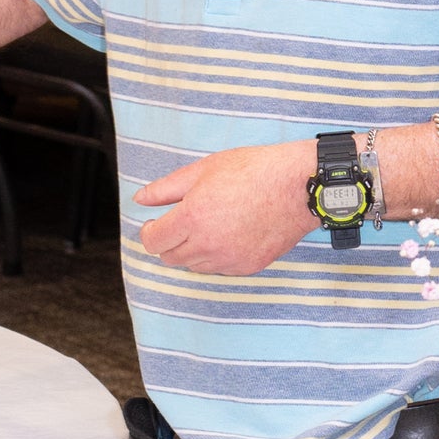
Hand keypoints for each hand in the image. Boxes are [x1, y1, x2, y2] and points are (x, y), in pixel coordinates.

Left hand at [134, 141, 314, 275]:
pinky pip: (220, 269)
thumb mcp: (203, 170)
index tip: (156, 223)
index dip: (150, 232)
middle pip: (170, 258)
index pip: (153, 242)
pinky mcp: (248, 266)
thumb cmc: (253, 171)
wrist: (298, 186)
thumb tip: (140, 200)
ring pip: (194, 266)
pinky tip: (227, 234)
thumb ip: (166, 189)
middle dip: (169, 241)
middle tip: (181, 222)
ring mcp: (229, 259)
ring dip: (192, 250)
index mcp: (192, 218)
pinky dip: (216, 256)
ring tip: (208, 225)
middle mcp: (208, 245)